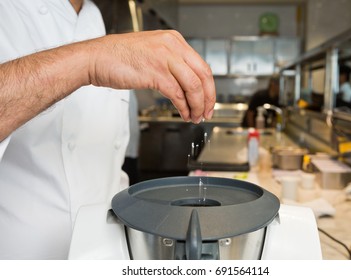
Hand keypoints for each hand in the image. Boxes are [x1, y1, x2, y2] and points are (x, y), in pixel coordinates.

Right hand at [88, 30, 215, 122]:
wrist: (95, 58)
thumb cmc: (119, 57)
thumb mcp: (152, 52)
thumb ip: (171, 63)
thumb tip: (186, 83)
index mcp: (174, 40)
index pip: (202, 65)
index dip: (209, 87)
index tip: (209, 100)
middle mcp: (172, 46)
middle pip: (202, 75)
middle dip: (208, 98)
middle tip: (207, 112)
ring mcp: (164, 58)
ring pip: (192, 86)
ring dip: (197, 105)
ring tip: (195, 116)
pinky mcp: (154, 73)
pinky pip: (177, 94)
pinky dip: (183, 107)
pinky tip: (183, 114)